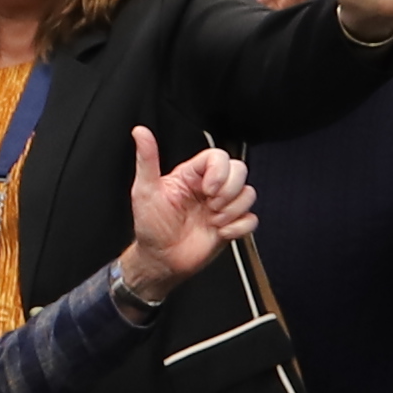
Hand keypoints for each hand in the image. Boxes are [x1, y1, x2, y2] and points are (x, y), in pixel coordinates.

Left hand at [114, 125, 256, 292]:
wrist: (160, 260)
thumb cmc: (150, 226)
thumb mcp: (144, 190)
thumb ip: (146, 159)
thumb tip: (140, 132)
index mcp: (191, 175)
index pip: (218, 156)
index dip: (219, 171)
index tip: (207, 189)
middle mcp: (209, 188)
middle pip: (239, 170)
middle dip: (229, 190)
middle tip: (211, 205)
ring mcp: (222, 207)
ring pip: (248, 194)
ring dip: (232, 210)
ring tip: (213, 220)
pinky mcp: (231, 225)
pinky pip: (251, 219)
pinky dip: (239, 227)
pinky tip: (219, 232)